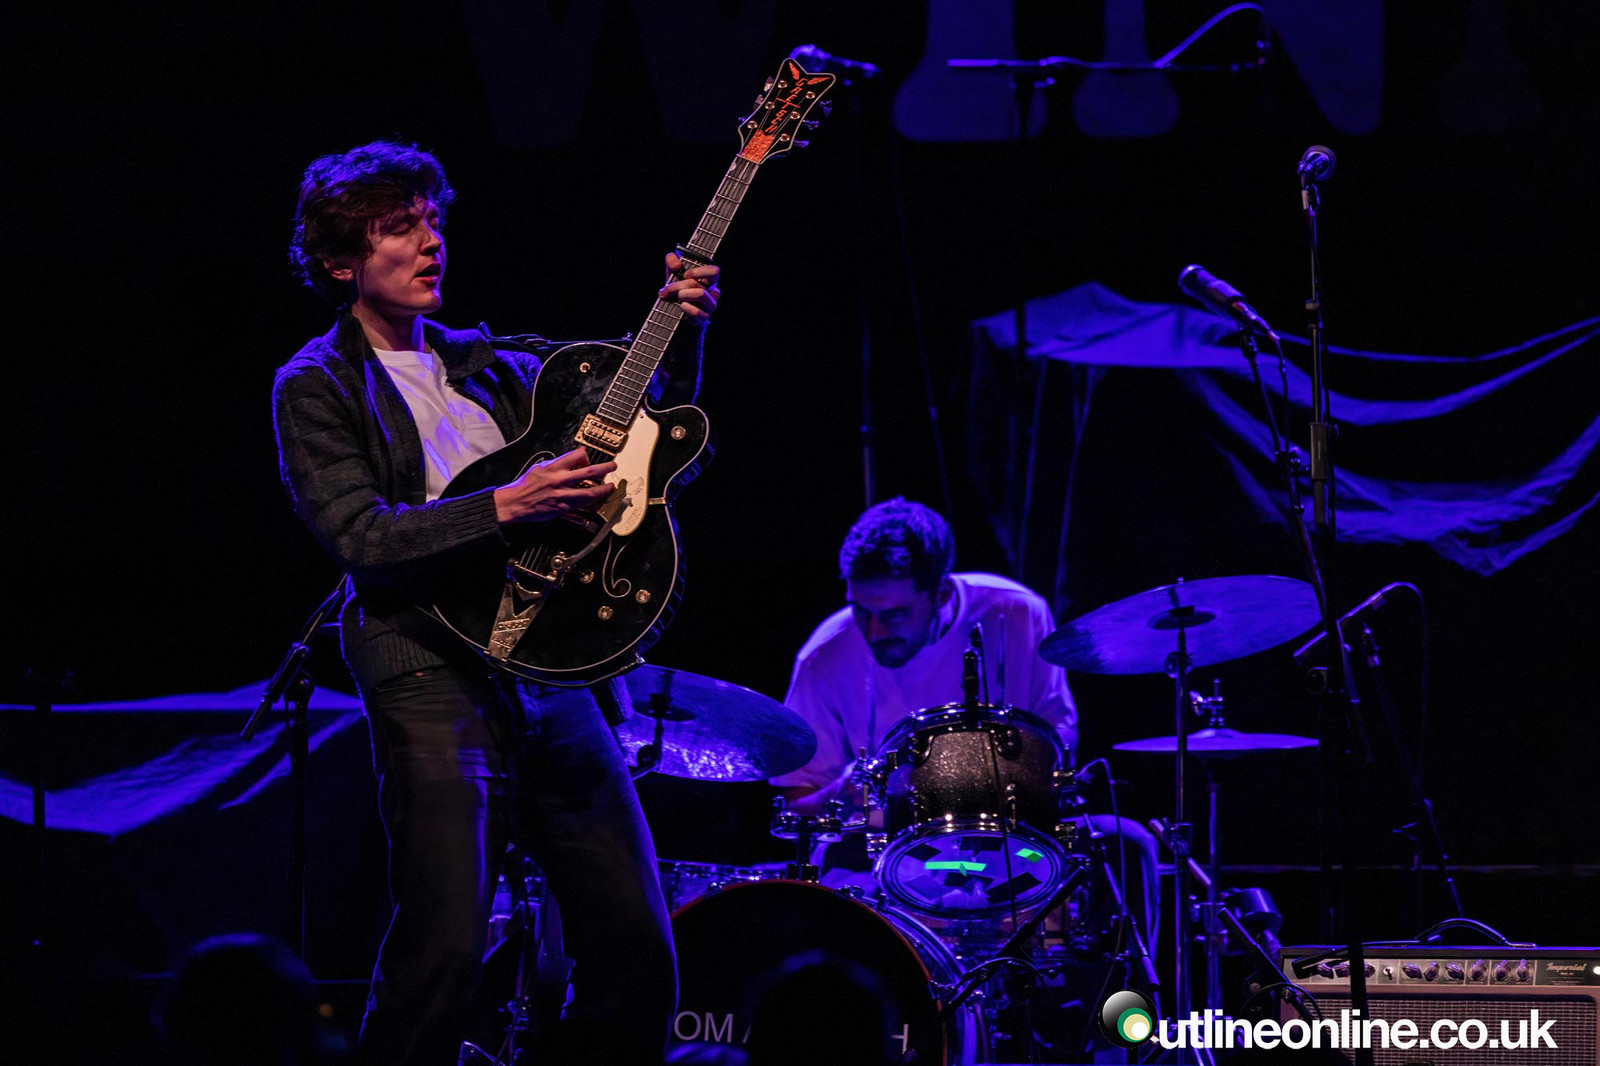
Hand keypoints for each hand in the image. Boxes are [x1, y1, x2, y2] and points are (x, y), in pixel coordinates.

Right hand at [493, 447, 616, 523]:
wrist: (514, 503)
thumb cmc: (525, 486)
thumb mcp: (540, 467)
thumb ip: (558, 462)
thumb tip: (575, 455)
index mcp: (553, 468)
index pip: (577, 456)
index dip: (586, 456)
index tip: (588, 459)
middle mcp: (560, 481)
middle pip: (588, 472)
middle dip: (604, 468)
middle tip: (613, 466)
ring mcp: (562, 496)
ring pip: (589, 493)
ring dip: (603, 490)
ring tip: (610, 487)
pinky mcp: (562, 508)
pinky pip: (581, 507)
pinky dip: (591, 504)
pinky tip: (597, 502)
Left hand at [660, 251, 719, 323]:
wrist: (676, 314)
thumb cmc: (678, 290)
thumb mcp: (673, 274)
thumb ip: (672, 263)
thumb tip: (675, 264)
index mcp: (709, 280)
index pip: (714, 271)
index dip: (698, 271)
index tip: (685, 274)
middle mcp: (712, 292)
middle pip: (699, 283)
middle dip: (678, 285)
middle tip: (667, 290)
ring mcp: (709, 306)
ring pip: (700, 294)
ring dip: (683, 294)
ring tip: (677, 297)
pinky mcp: (704, 318)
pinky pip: (696, 311)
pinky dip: (686, 308)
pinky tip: (681, 307)